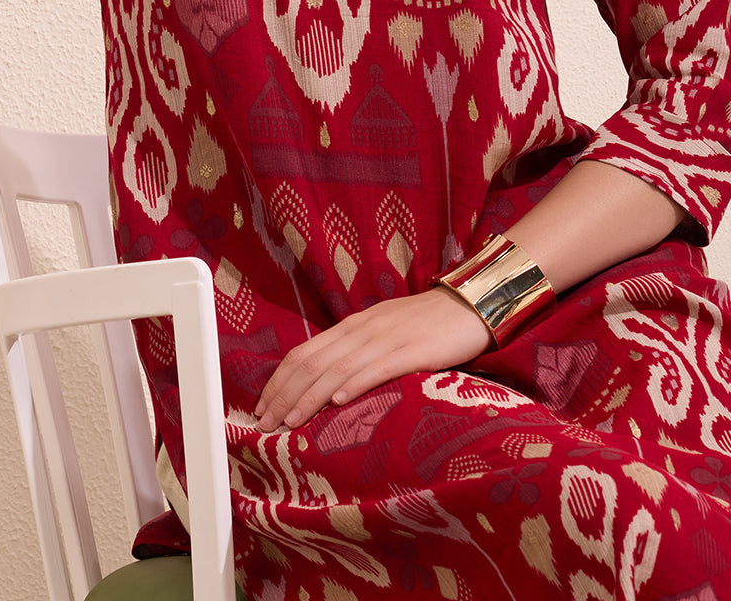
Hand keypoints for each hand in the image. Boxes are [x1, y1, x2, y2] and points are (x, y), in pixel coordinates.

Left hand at [254, 288, 490, 431]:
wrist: (468, 306)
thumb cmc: (426, 325)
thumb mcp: (383, 332)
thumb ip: (357, 351)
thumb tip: (326, 383)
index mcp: (353, 325)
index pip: (305, 352)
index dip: (280, 380)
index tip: (262, 407)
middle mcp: (363, 330)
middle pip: (313, 362)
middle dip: (284, 394)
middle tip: (263, 424)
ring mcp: (386, 339)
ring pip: (337, 369)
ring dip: (309, 397)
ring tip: (289, 422)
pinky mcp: (412, 351)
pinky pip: (377, 368)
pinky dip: (354, 385)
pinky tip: (337, 402)